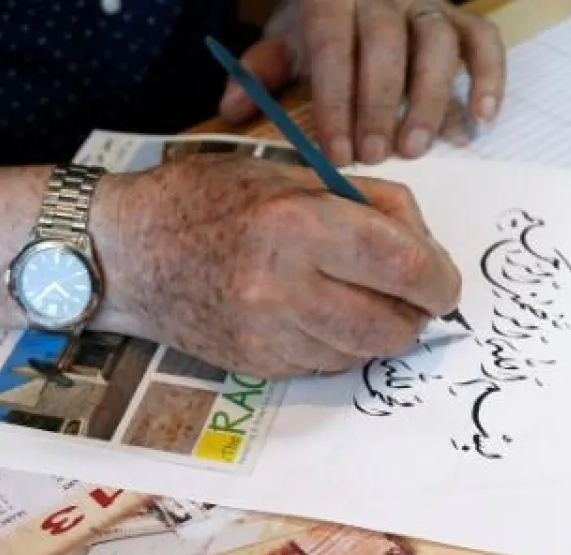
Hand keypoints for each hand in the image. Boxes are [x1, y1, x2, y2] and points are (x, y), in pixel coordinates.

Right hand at [92, 155, 460, 378]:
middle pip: (390, 326)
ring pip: (360, 353)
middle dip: (414, 316)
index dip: (440, 281)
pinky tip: (312, 314)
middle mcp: (282, 286)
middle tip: (411, 298)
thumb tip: (425, 248)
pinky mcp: (253, 365)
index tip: (445, 283)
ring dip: (374, 331)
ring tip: (353, 297)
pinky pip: (323, 365)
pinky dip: (334, 344)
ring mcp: (265, 334)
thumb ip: (366, 202)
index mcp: (297, 222)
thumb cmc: (207, 198)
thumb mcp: (290, 172)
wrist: (126, 251)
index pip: (402, 267)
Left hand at [219, 0, 506, 164]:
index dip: (335, 100)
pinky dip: (489, 79)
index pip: (333, 45)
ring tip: (414, 147)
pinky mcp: (460, 17)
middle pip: (387, 44)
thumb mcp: (284, 42)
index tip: (336, 151)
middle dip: (379, 104)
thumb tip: (231, 112)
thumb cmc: (319, 30)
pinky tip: (479, 122)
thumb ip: (259, 73)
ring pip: (438, 42)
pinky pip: (484, 41)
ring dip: (429, 98)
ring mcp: (427, 3)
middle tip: (374, 155)